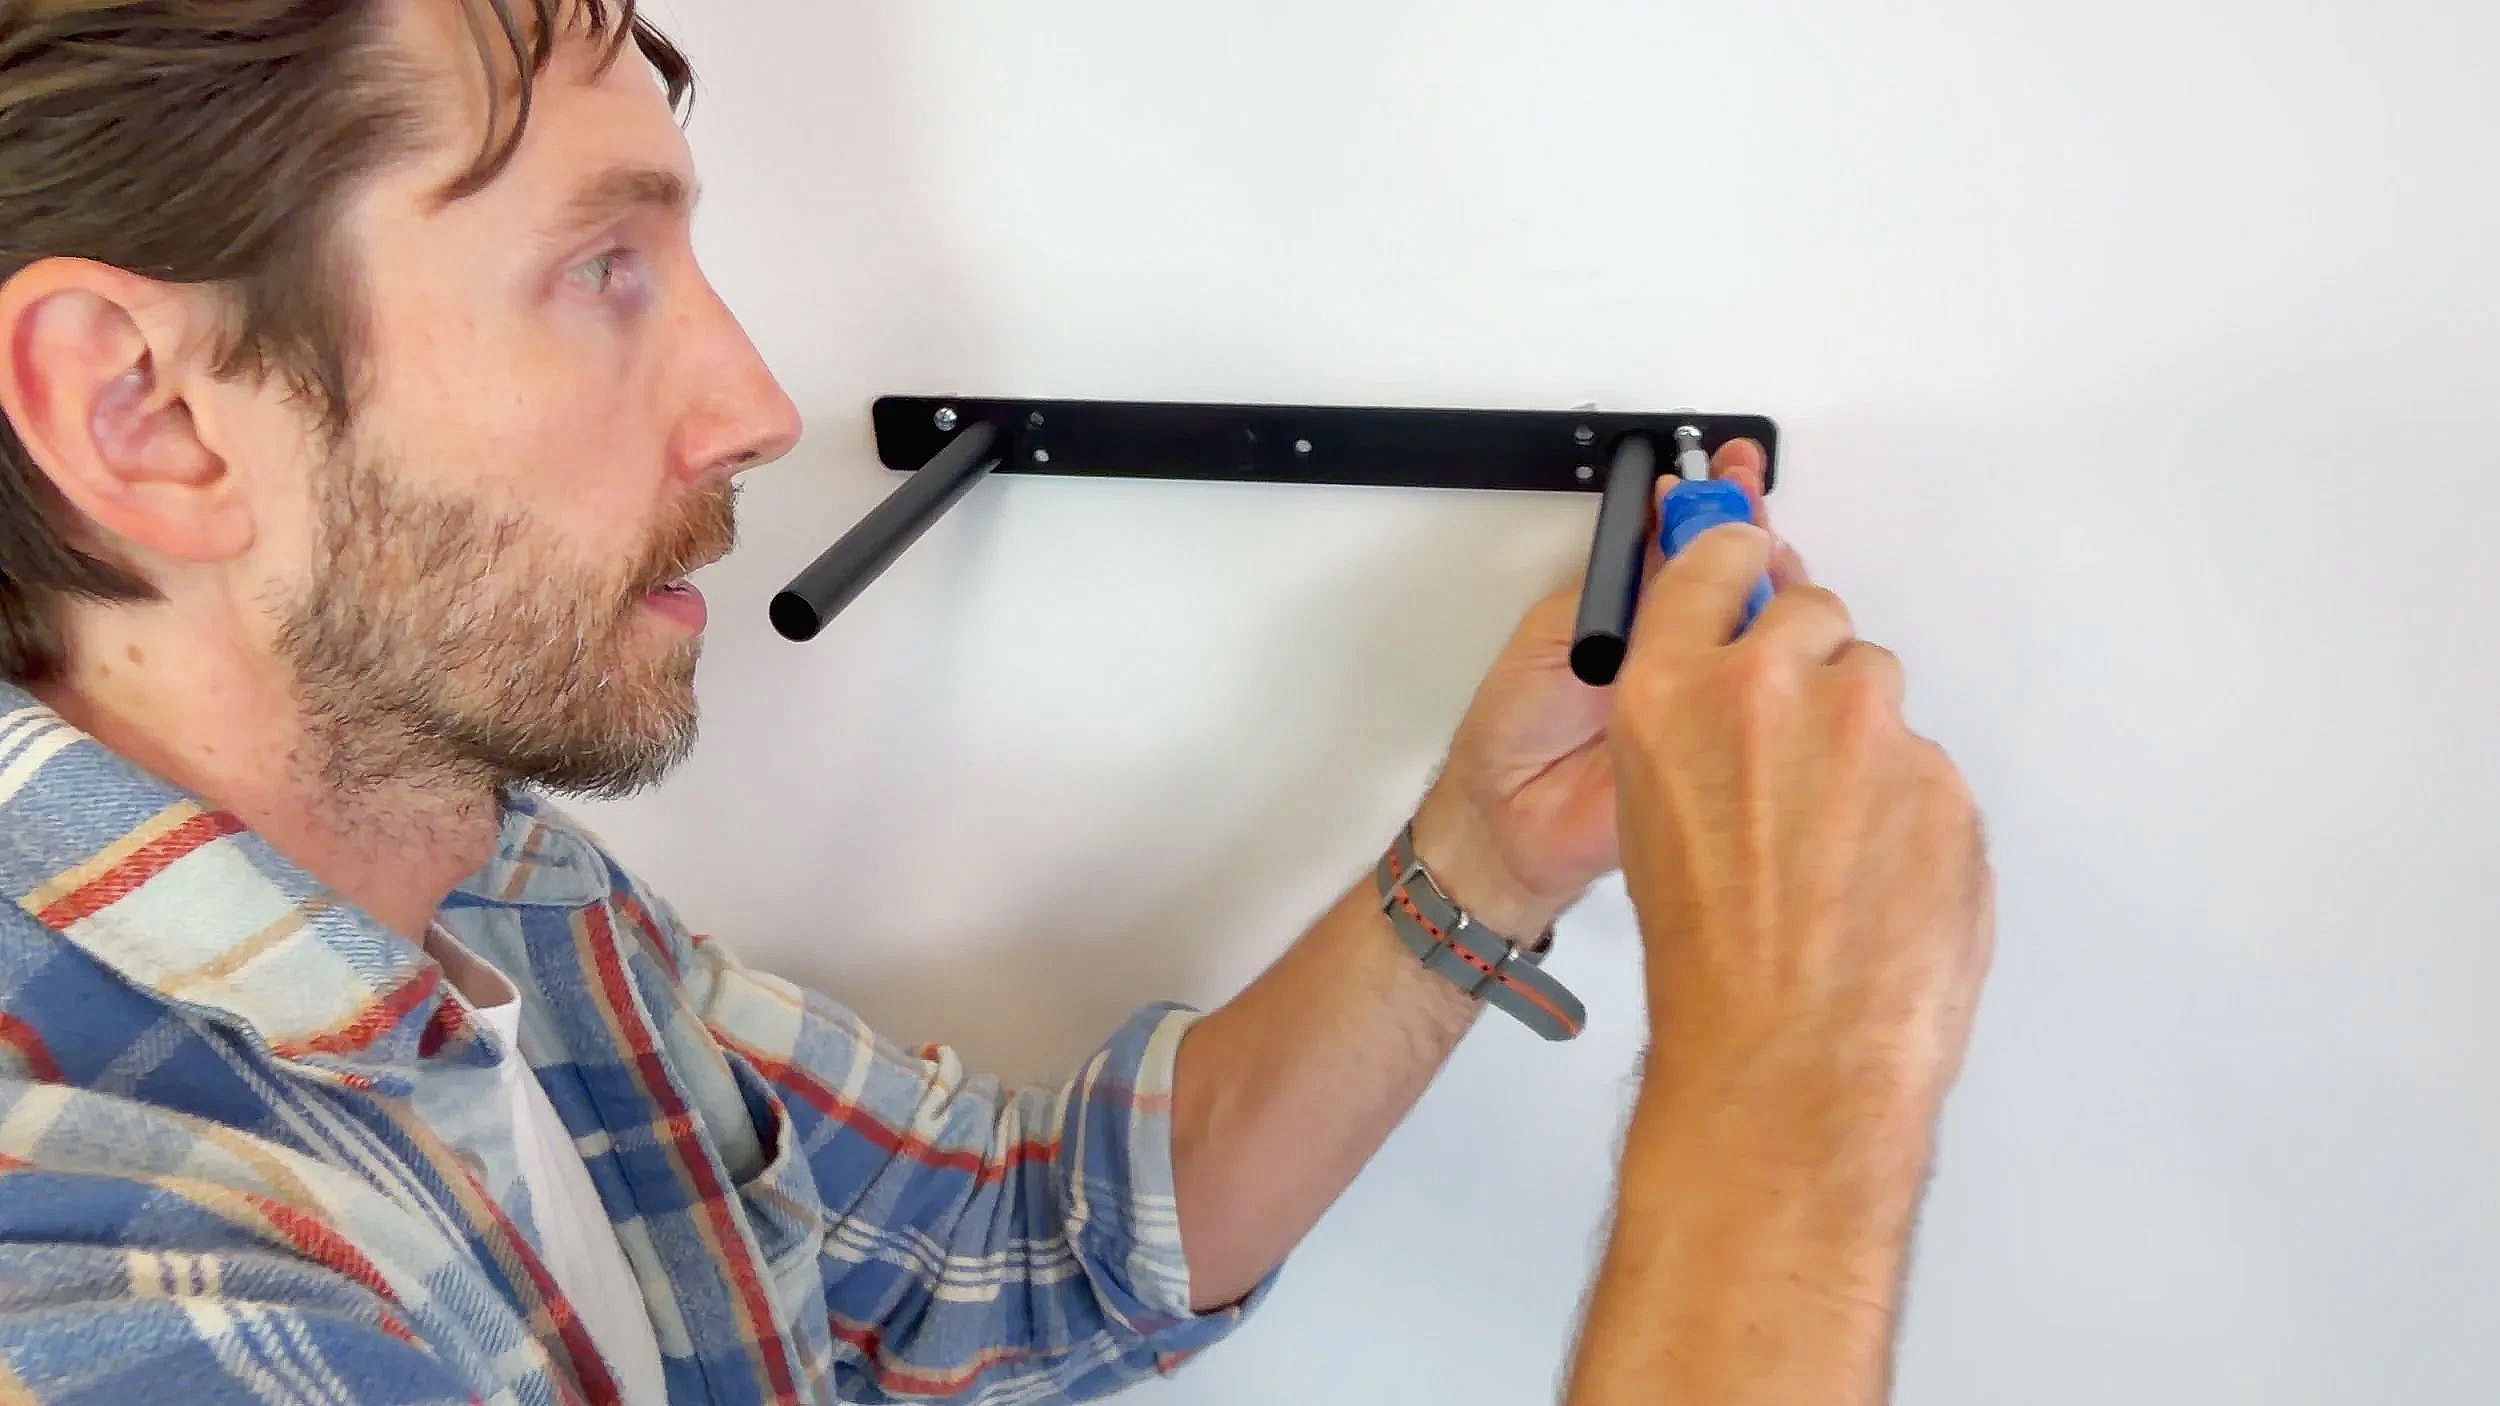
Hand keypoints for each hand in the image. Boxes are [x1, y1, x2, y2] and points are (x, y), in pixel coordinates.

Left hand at [1415, 440, 1805, 937]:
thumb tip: (1668, 522)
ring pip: (1765, 627)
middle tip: (1751, 501)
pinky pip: (1768, 697)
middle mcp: (1679, 647)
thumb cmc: (1515, 733)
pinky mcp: (1727, 740)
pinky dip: (1787, 661)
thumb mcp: (1556, 634)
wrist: (1510, 822)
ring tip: (1765, 556)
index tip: (1727, 468)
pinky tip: (1784, 630)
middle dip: (1753, 531)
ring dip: (1776, 585)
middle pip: (1739, 577)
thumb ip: (1619, 584)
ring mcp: (1708, 692)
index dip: (1711, 505)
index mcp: (1635, 613)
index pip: (1688, 546)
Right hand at [1610, 522, 1993, 1119]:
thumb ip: (1694, 726)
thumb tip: (1736, 705)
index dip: (1741, 565)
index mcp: (1671, 691)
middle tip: (1798, 765)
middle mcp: (1769, 688)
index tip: (1754, 566)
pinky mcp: (1942, 779)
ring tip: (1835, 849)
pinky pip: (1927, 773)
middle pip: (1816, 616)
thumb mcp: (1649, 813)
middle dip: (1814, 671)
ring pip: (1881, 697)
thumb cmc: (1707, 959)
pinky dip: (1909, 817)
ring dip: (1866, 749)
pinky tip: (1874, 885)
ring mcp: (1867, 729)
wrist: (1788, 1053)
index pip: (1718, 561)